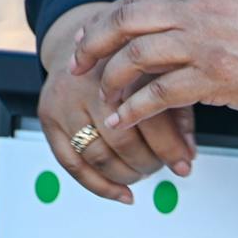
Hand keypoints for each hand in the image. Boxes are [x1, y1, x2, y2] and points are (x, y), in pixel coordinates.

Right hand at [38, 2, 196, 203]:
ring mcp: (65, 101)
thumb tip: (187, 154)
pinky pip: (72, 164)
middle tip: (161, 167)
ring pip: (98, 156)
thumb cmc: (124, 63)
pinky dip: (100, 186)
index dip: (170, 148)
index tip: (184, 165)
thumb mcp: (158, 76)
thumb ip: (177, 111)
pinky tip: (122, 192)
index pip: (149, 119)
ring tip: (142, 173)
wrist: (79, 44)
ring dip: (127, 175)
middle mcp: (90, 84)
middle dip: (147, 163)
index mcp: (123, 68)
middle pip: (122, 141)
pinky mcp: (49, 117)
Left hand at [69, 0, 237, 132]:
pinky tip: (122, 122)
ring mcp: (206, 42)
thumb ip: (203, 25)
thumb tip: (174, 48)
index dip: (105, 20)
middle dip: (94, 44)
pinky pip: (161, 93)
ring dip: (112, 82)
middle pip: (126, 20)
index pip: (138, 1)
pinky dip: (135, 110)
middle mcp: (199, 10)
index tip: (87, 40)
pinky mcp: (216, 77)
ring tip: (103, 102)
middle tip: (77, 67)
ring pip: (137, 56)